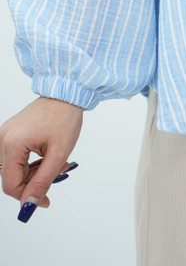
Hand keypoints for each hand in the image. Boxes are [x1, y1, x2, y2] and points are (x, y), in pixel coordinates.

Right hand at [0, 95, 82, 219]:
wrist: (66, 93)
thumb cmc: (64, 118)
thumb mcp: (58, 154)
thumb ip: (42, 181)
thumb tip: (29, 205)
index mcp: (12, 144)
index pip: (11, 185)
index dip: (27, 196)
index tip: (45, 200)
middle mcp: (2, 139)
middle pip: (12, 177)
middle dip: (35, 180)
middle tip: (58, 172)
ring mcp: (5, 134)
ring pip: (15, 168)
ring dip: (35, 171)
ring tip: (57, 161)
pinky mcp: (10, 132)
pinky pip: (16, 157)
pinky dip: (31, 161)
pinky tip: (47, 155)